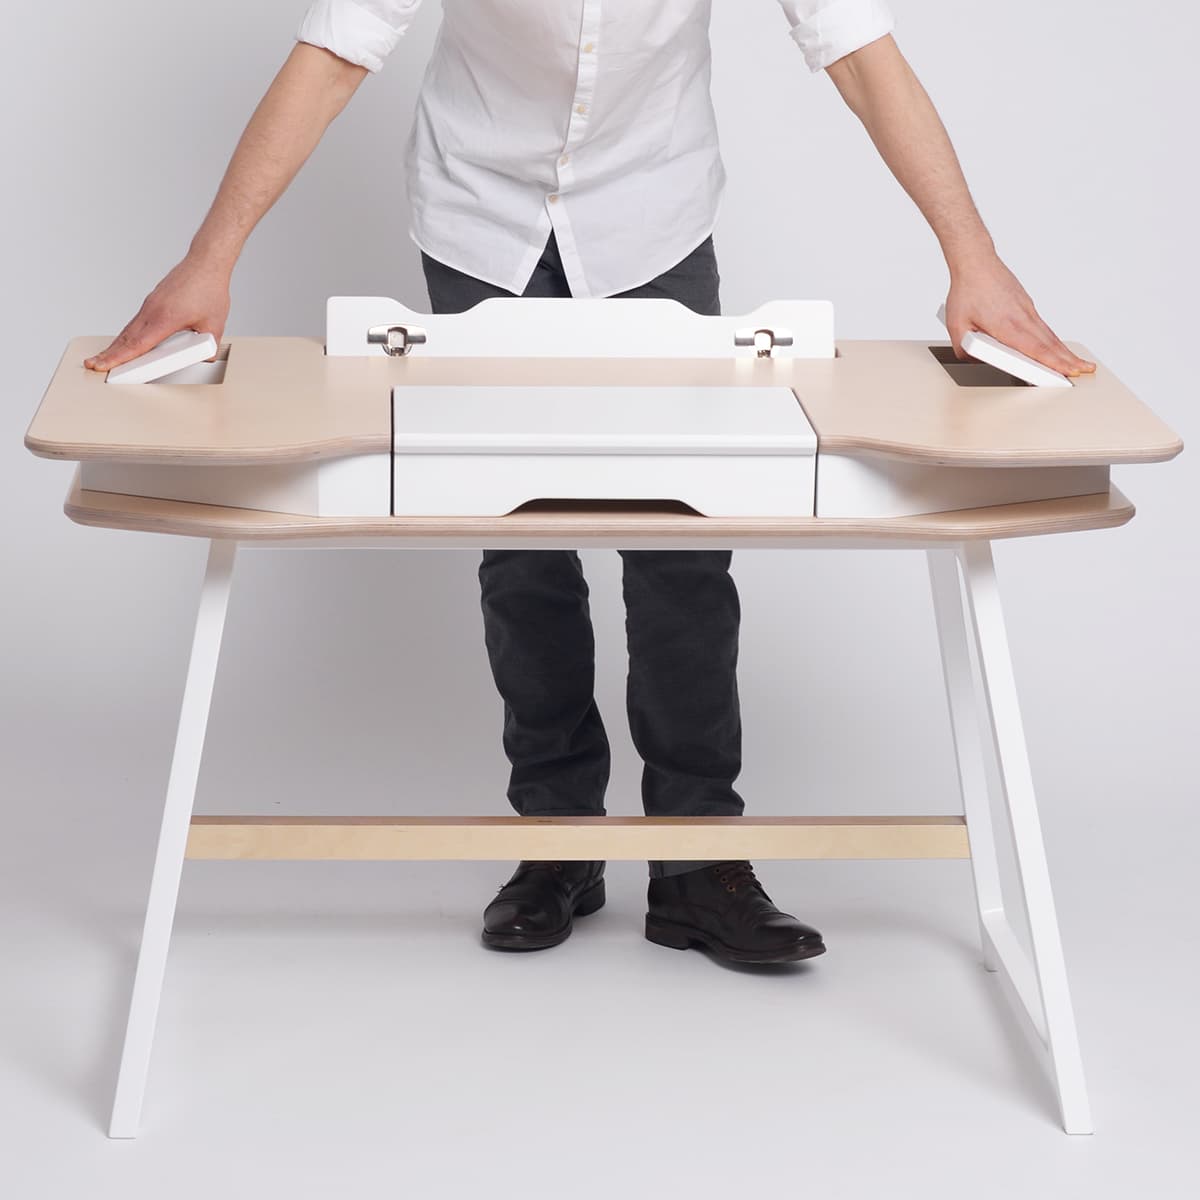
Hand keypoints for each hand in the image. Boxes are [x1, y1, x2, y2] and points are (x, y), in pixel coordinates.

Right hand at [84, 256, 231, 371]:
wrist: (205, 264)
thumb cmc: (209, 289)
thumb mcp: (215, 325)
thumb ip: (208, 346)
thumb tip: (204, 358)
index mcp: (165, 318)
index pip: (137, 345)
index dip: (119, 358)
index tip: (105, 366)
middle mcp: (152, 310)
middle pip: (126, 338)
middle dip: (108, 354)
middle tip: (94, 365)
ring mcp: (150, 305)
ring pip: (129, 329)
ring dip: (116, 345)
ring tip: (104, 358)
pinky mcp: (152, 301)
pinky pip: (136, 322)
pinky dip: (127, 334)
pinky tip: (125, 343)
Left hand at [944, 254, 1095, 378]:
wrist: (976, 263)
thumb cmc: (967, 290)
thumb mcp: (956, 326)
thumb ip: (965, 350)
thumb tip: (974, 361)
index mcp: (1007, 325)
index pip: (1035, 348)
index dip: (1053, 363)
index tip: (1067, 372)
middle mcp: (1022, 317)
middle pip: (1050, 343)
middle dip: (1069, 360)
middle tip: (1084, 371)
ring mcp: (1027, 310)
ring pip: (1049, 335)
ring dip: (1065, 351)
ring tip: (1077, 364)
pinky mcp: (1027, 306)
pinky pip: (1043, 327)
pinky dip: (1054, 340)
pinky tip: (1058, 348)